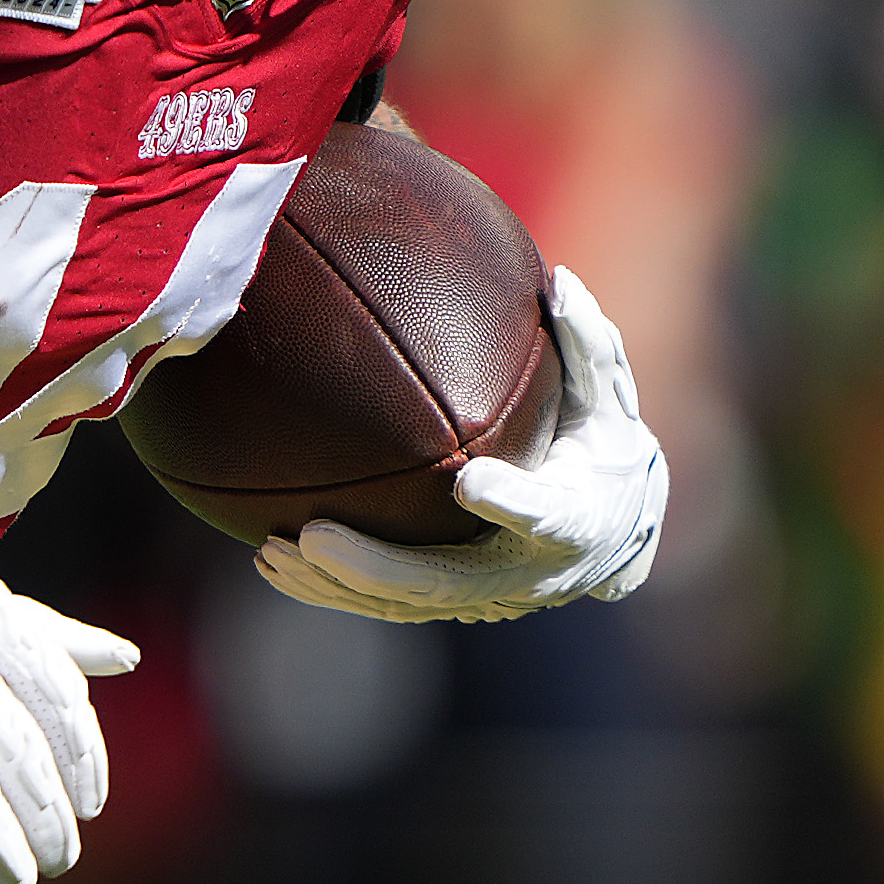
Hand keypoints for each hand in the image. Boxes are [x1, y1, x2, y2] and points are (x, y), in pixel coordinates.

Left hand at [254, 268, 665, 624]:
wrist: (611, 533)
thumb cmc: (603, 451)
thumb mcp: (609, 401)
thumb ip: (587, 348)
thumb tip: (560, 280)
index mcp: (578, 518)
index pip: (549, 516)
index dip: (513, 504)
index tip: (472, 483)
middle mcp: (527, 573)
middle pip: (447, 580)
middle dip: (375, 564)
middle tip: (313, 535)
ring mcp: (483, 596)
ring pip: (403, 603)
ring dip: (335, 584)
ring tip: (273, 553)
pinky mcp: (449, 601)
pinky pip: (384, 603)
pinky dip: (329, 590)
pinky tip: (272, 563)